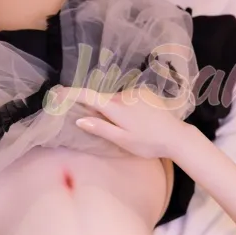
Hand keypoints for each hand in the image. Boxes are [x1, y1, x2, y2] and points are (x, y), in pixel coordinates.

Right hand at [68, 87, 194, 159]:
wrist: (176, 136)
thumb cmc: (148, 143)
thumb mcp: (122, 140)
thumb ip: (101, 128)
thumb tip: (80, 119)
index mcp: (116, 108)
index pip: (89, 96)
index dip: (72, 93)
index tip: (59, 92)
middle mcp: (124, 95)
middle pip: (103, 99)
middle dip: (98, 109)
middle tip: (100, 125)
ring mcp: (136, 92)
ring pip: (117, 100)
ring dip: (115, 110)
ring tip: (128, 128)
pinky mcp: (146, 93)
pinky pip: (129, 99)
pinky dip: (127, 108)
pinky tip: (139, 121)